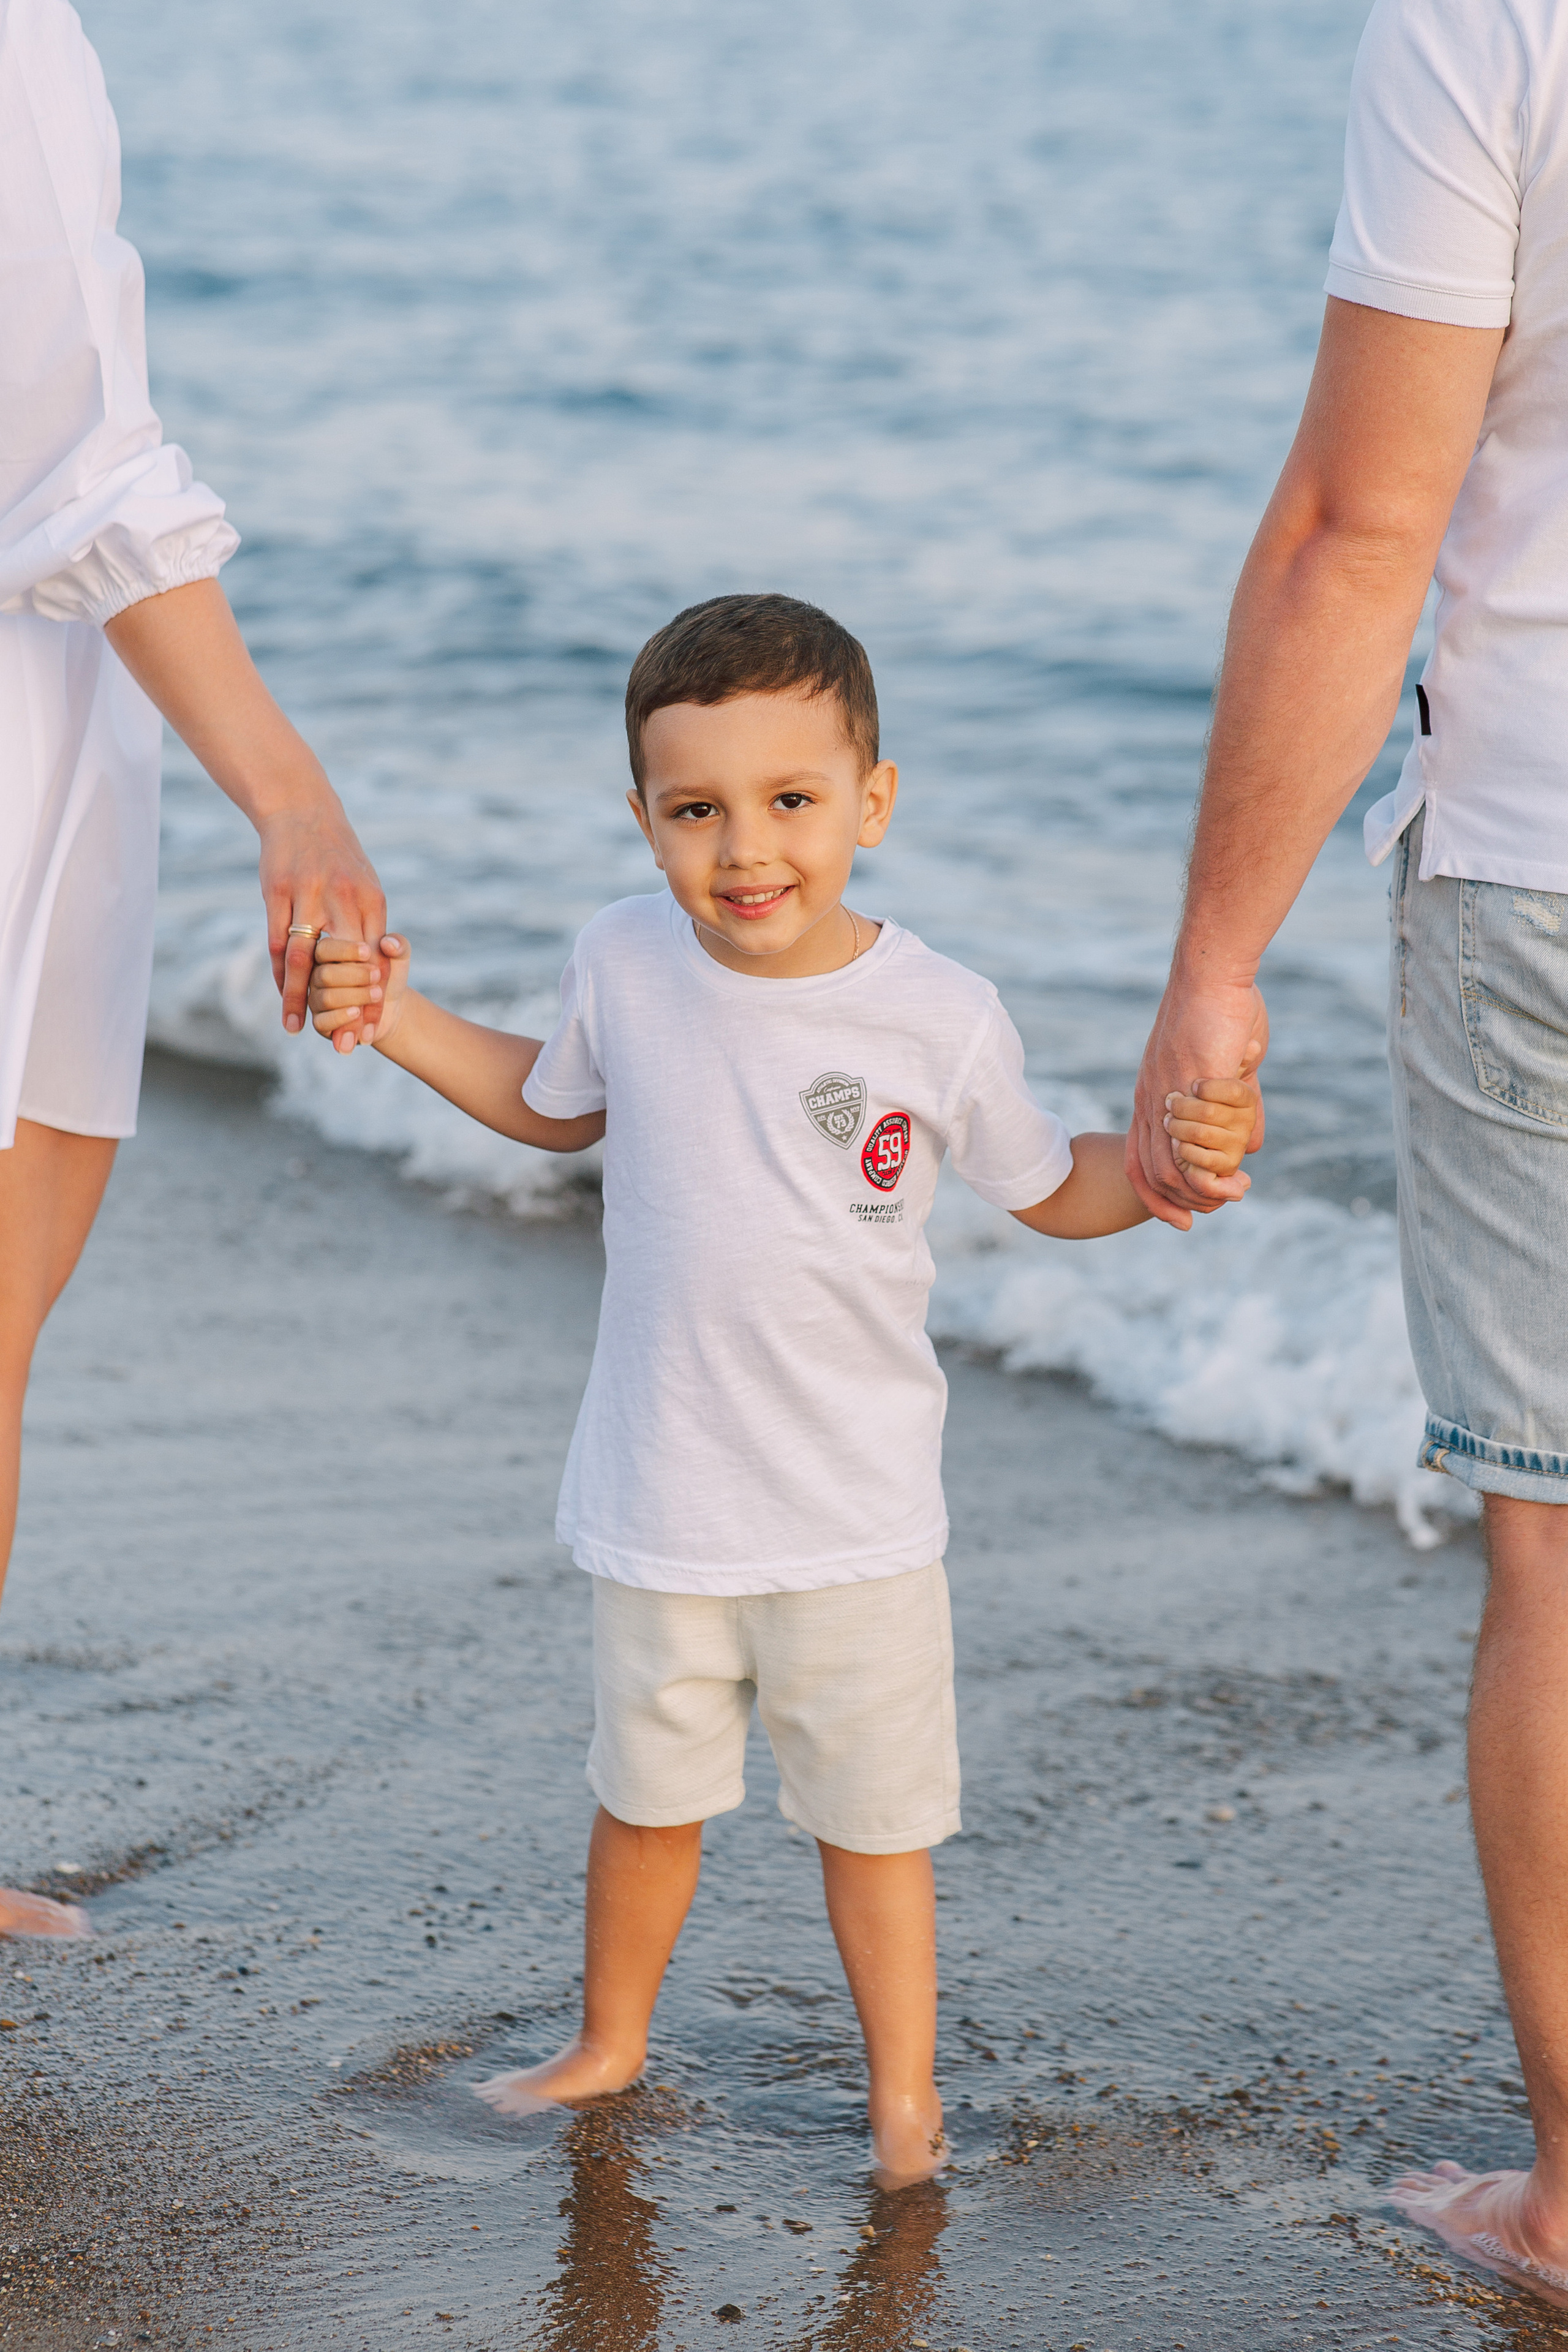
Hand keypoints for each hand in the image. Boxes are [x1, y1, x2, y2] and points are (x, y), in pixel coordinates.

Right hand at [260, 806, 386, 1039]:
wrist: (302, 810)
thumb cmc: (339, 856)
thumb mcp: (365, 886)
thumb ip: (371, 926)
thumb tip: (378, 966)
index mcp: (371, 901)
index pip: (375, 960)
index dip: (372, 998)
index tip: (370, 1031)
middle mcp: (343, 898)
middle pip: (344, 965)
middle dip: (343, 1007)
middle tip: (341, 1042)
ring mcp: (308, 894)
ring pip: (304, 957)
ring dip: (300, 997)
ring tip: (297, 1028)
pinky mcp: (277, 892)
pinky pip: (278, 940)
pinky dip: (280, 971)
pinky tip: (282, 994)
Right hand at [309, 932, 409, 1052]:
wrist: (389, 1009)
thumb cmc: (386, 979)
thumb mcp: (398, 960)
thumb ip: (399, 946)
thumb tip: (389, 943)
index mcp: (328, 956)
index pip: (324, 949)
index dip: (344, 950)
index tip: (368, 952)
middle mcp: (317, 977)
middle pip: (324, 974)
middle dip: (354, 975)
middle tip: (377, 975)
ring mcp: (317, 1000)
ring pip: (326, 998)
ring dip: (354, 996)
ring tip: (377, 994)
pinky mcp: (321, 1023)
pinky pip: (322, 1022)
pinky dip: (342, 1017)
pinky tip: (357, 1012)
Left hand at [1128, 978, 1267, 1227]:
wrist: (1213, 974)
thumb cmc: (1221, 1012)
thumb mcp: (1225, 1069)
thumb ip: (1236, 1109)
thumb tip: (1252, 1146)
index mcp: (1149, 1096)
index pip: (1137, 1162)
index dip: (1155, 1198)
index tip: (1182, 1221)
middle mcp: (1149, 1099)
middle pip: (1154, 1172)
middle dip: (1185, 1202)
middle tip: (1224, 1202)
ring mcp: (1166, 1092)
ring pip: (1175, 1162)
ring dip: (1207, 1182)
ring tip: (1237, 1186)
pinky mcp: (1189, 1082)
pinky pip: (1198, 1136)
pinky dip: (1218, 1159)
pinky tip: (1241, 1162)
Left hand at [1163, 1078, 1255, 1184]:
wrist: (1193, 1132)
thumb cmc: (1194, 1096)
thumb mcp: (1204, 1075)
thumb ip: (1211, 1069)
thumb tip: (1230, 1060)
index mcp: (1246, 1097)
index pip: (1232, 1091)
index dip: (1207, 1088)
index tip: (1193, 1085)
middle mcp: (1247, 1121)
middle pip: (1208, 1112)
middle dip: (1181, 1108)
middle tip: (1169, 1104)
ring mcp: (1239, 1143)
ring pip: (1200, 1134)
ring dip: (1177, 1128)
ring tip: (1168, 1123)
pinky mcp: (1228, 1164)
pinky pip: (1202, 1158)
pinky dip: (1184, 1149)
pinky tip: (1177, 1142)